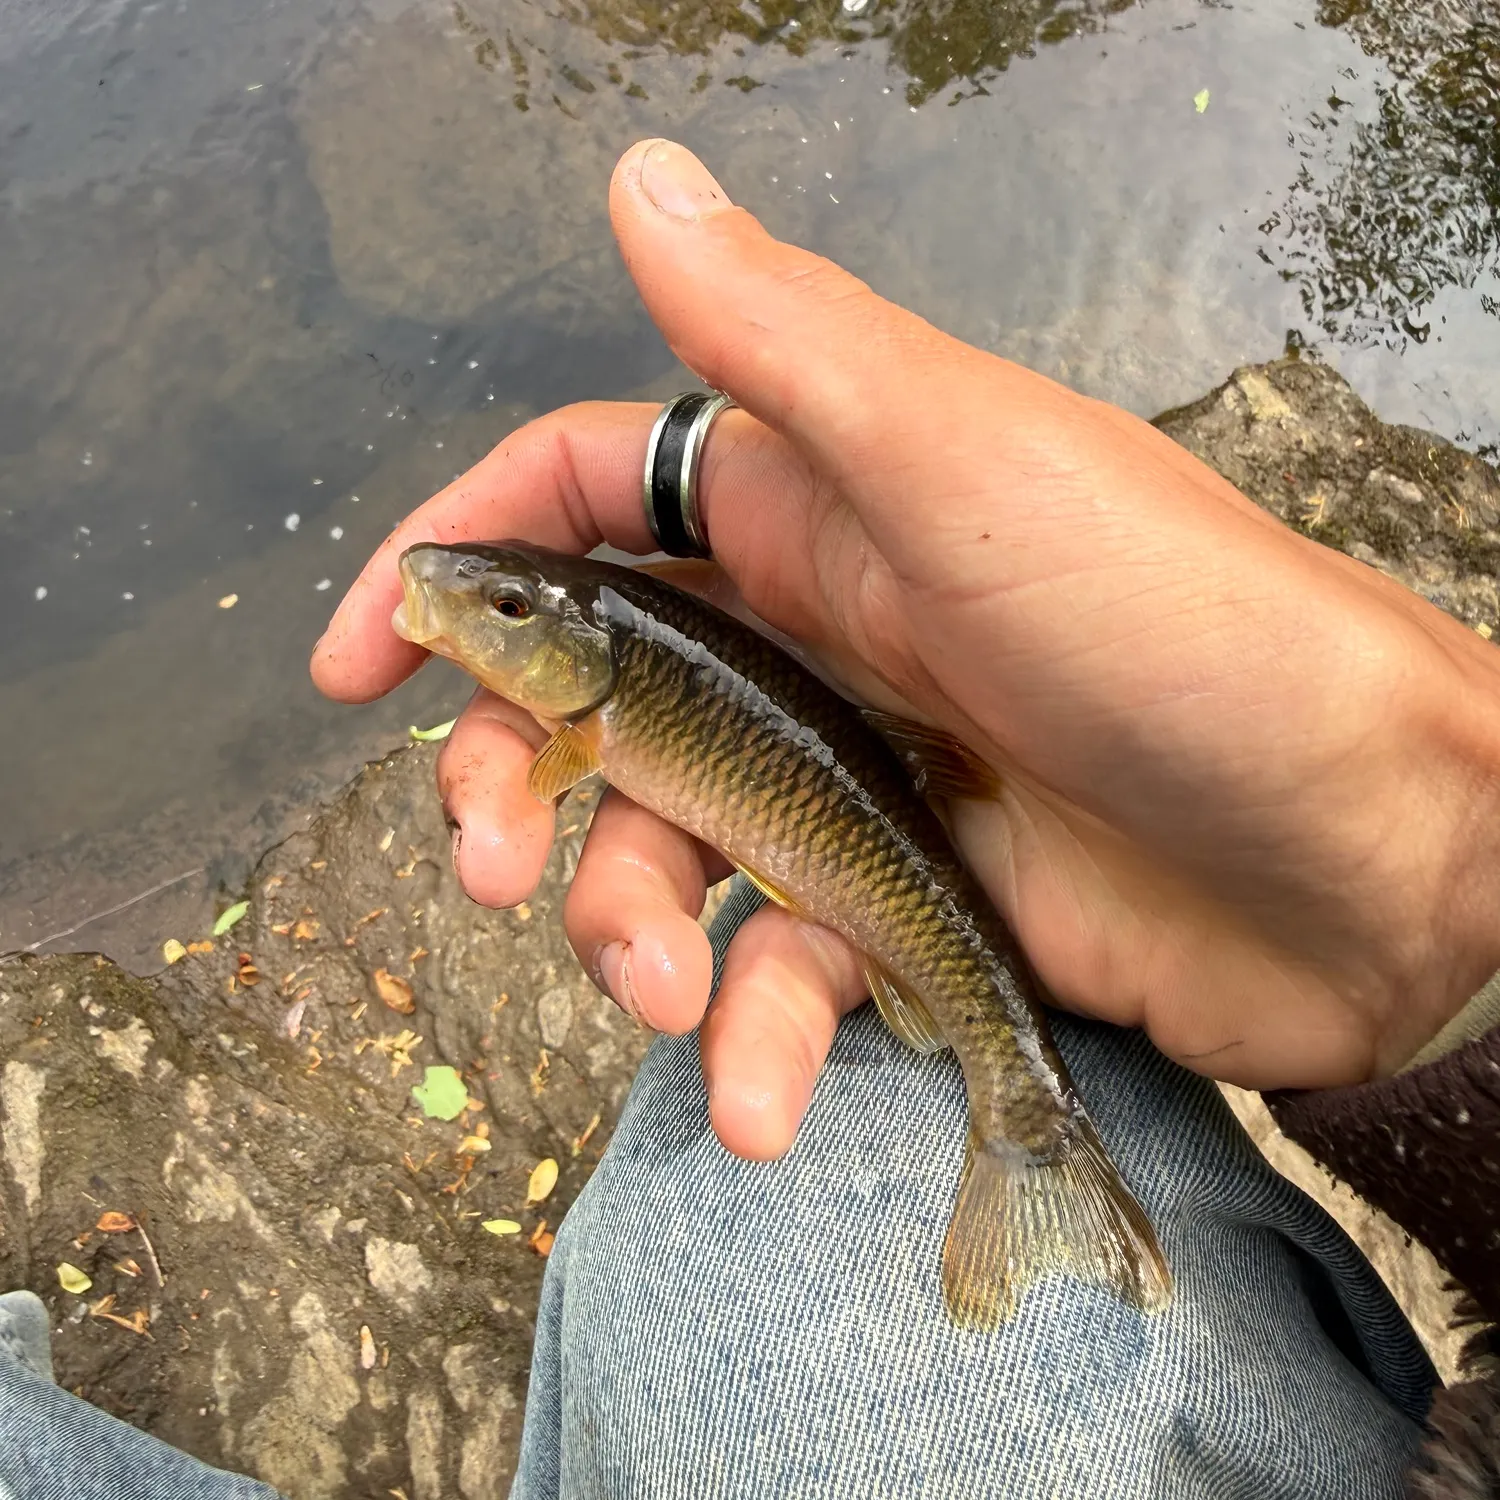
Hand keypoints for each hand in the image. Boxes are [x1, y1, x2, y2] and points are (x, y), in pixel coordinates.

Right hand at [313, 138, 1499, 1159]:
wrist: (1370, 855)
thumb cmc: (1187, 630)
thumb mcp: (963, 463)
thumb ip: (785, 342)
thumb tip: (641, 184)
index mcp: (811, 512)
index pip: (580, 503)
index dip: (456, 563)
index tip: (359, 661)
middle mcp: (819, 640)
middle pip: (593, 705)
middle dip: (518, 790)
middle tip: (498, 873)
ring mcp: (859, 783)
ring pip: (669, 856)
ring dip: (633, 938)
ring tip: (669, 996)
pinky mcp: (907, 911)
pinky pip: (781, 975)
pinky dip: (757, 1041)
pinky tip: (763, 1093)